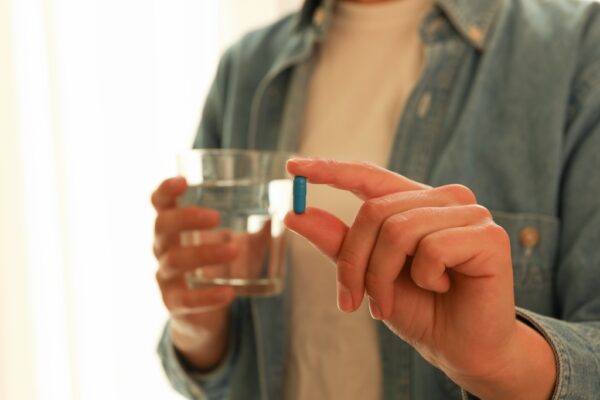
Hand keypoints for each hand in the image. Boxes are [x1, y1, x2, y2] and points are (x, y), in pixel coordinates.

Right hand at [152, 177, 237, 369]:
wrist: (205, 315)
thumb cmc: (218, 267)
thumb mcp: (232, 241)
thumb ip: (252, 224)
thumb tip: (287, 205)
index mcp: (175, 227)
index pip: (160, 203)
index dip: (166, 190)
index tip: (183, 182)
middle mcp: (163, 247)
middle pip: (162, 225)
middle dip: (187, 218)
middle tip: (216, 217)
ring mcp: (165, 276)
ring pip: (174, 260)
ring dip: (204, 253)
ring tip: (234, 251)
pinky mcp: (173, 304)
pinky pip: (185, 299)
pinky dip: (207, 296)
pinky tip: (228, 294)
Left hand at [284, 158, 555, 398]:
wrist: (460, 348)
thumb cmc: (418, 308)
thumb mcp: (368, 274)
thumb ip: (338, 243)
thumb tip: (294, 215)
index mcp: (415, 202)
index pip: (369, 176)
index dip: (331, 170)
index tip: (292, 166)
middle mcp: (444, 199)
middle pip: (375, 211)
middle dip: (354, 263)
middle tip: (353, 301)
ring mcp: (469, 213)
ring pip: (399, 230)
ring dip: (384, 277)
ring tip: (391, 303)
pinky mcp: (488, 236)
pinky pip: (432, 248)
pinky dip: (425, 278)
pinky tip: (443, 288)